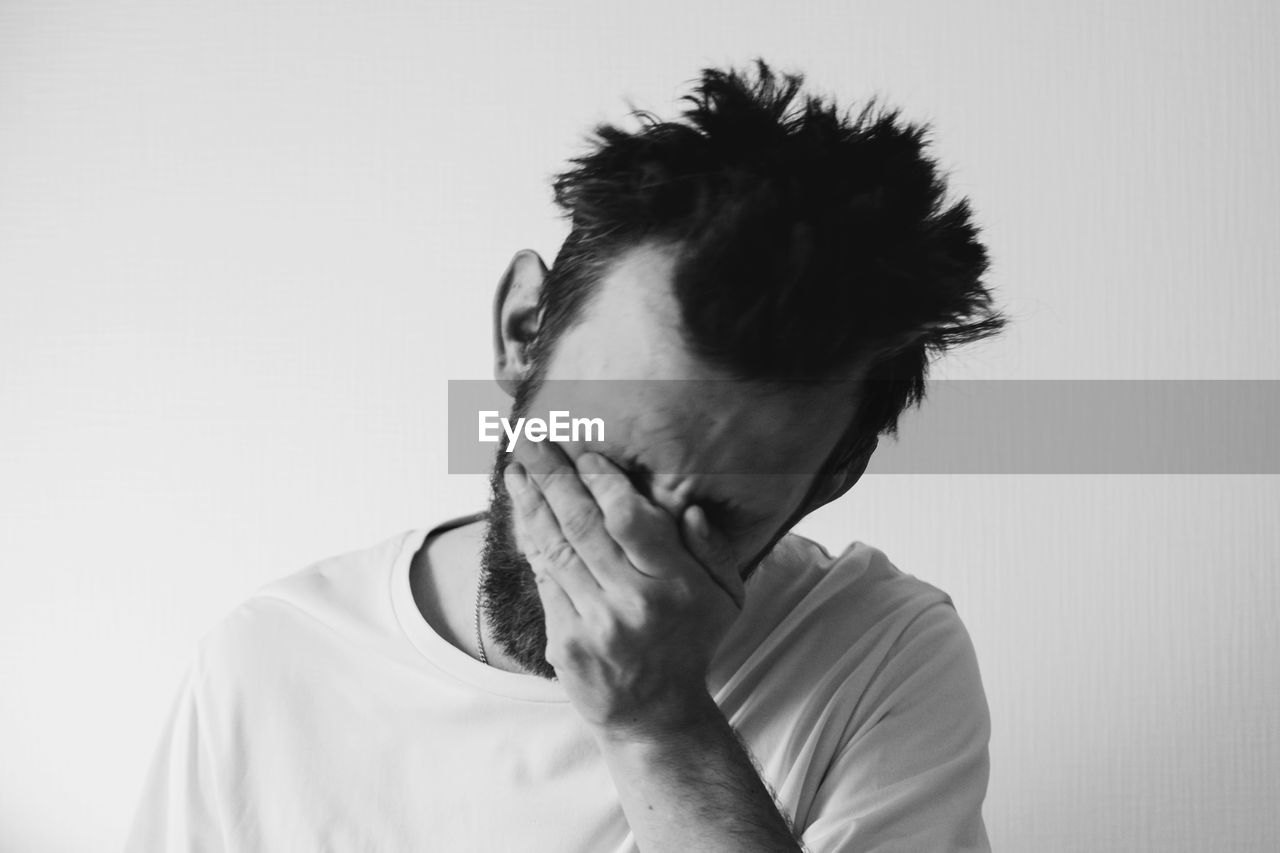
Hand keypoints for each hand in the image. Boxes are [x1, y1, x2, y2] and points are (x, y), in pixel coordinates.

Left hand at [503, 441, 743, 740]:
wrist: (654, 715)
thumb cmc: (691, 643)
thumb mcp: (726, 597)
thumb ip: (713, 548)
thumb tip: (686, 505)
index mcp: (674, 586)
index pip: (631, 520)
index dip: (603, 481)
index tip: (586, 452)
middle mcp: (631, 603)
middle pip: (584, 525)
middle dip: (555, 475)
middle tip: (534, 437)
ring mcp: (593, 624)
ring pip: (555, 547)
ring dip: (531, 501)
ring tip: (515, 465)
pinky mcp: (563, 640)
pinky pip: (544, 577)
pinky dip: (530, 538)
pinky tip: (520, 509)